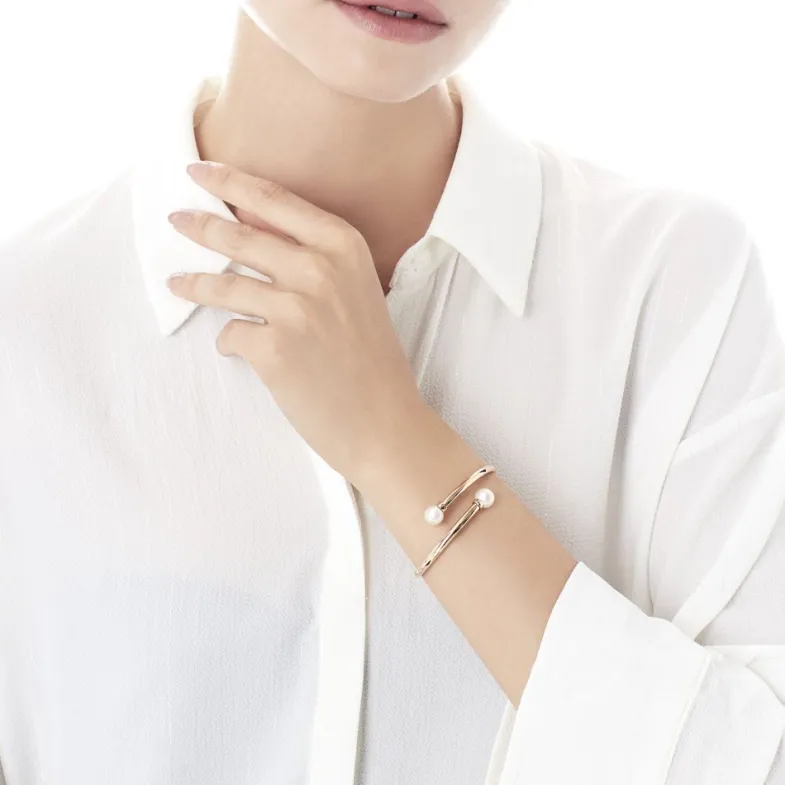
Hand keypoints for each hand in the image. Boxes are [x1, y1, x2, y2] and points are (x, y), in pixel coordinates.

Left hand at [166, 160, 434, 485]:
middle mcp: (318, 269)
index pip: (273, 199)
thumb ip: (314, 257)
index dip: (229, 180)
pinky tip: (241, 350)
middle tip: (176, 219)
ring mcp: (295, 308)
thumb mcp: (356, 291)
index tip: (198, 169)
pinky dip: (229, 342)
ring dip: (195, 285)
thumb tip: (252, 227)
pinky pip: (230, 334)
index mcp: (344, 246)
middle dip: (199, 225)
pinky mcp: (273, 349)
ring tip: (178, 284)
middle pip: (238, 234)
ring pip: (223, 285)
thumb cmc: (372, 360)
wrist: (386, 422)